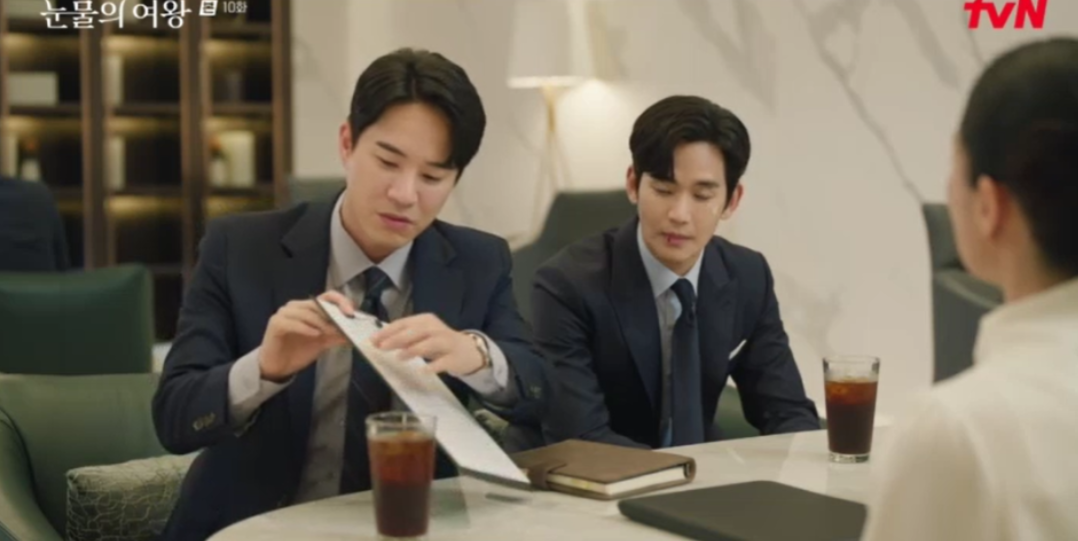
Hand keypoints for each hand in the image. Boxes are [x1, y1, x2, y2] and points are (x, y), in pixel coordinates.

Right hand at [258, 291, 355, 381]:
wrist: (279, 366)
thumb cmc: (299, 351)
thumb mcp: (323, 343)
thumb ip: (337, 336)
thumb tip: (356, 333)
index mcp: (309, 308)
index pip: (327, 296)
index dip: (341, 301)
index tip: (351, 312)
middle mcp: (296, 306)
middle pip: (317, 303)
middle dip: (332, 315)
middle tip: (343, 326)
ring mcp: (285, 313)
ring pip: (306, 312)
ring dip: (320, 322)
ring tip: (330, 332)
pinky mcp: (276, 323)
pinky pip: (293, 322)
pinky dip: (305, 328)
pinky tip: (315, 334)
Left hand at [370, 313, 485, 376]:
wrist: (469, 351)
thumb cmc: (440, 343)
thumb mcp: (422, 336)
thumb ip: (404, 337)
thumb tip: (380, 341)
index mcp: (426, 320)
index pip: (404, 323)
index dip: (387, 331)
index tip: (373, 340)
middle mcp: (436, 328)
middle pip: (415, 331)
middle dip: (397, 339)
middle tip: (382, 347)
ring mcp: (446, 342)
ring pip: (429, 343)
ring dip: (413, 349)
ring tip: (399, 357)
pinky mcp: (454, 357)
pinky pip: (443, 361)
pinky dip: (433, 366)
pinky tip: (423, 371)